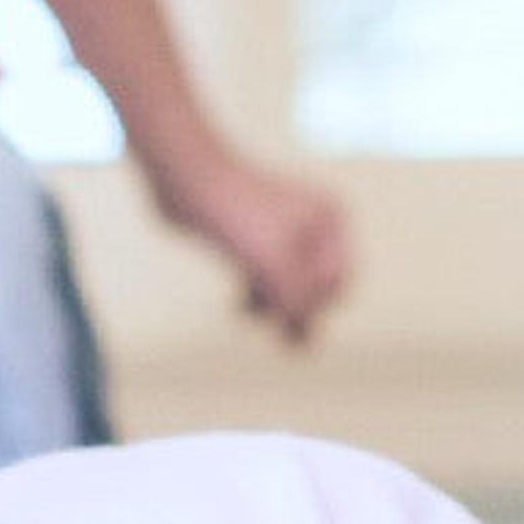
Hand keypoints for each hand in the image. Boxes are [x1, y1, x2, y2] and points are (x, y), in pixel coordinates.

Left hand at [158, 150, 352, 342]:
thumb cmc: (234, 214)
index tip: (280, 311)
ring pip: (288, 288)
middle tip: (258, 312)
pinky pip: (267, 281)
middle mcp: (313, 224)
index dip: (313, 307)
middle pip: (315, 288)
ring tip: (244, 309)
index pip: (339, 285)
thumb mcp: (274, 266)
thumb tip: (307, 348)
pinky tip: (238, 304)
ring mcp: (283, 231)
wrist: (184, 175)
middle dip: (291, 306)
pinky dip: (256, 296)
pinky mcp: (252, 240)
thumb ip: (295, 307)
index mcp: (332, 220)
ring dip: (271, 306)